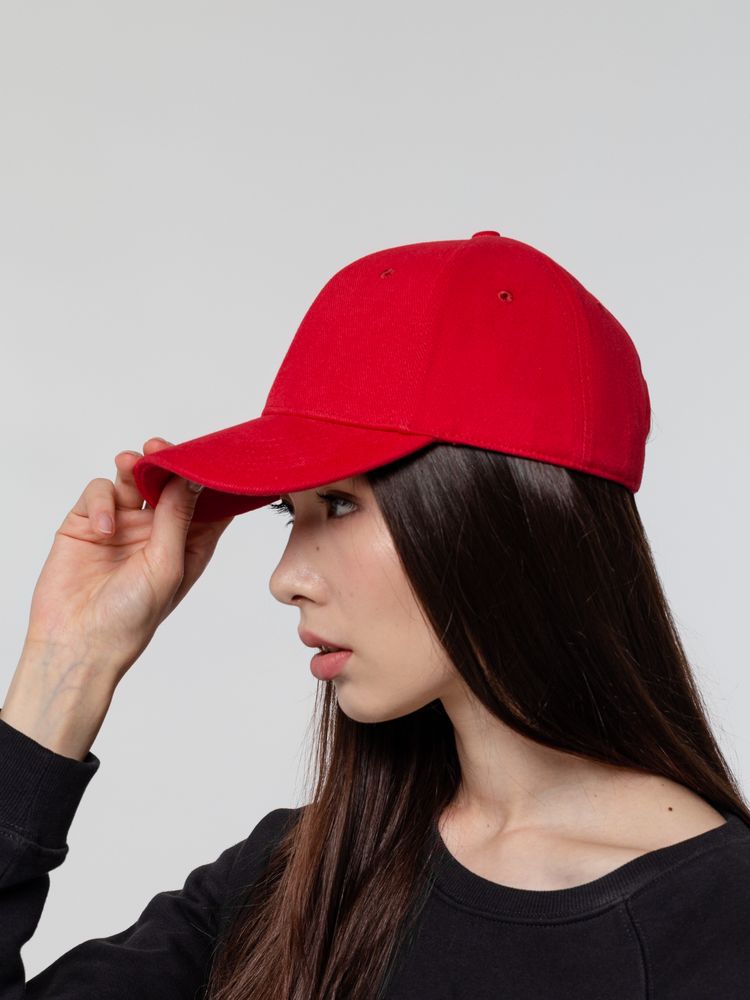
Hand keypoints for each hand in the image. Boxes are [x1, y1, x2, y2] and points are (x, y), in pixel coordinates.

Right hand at [21, 437, 234, 685]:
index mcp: (189, 543)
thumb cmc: (132, 617)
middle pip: (169, 482)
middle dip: (168, 461)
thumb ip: (178, 518)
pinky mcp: (88, 522)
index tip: (213, 453)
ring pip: (132, 478)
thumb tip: (192, 476)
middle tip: (161, 448)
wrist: (78, 642)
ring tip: (131, 463)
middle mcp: (158, 530)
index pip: (208, 500)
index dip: (211, 476)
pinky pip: (99, 493)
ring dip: (134, 467)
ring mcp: (123, 524)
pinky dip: (102, 501)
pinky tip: (103, 528)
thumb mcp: (167, 565)